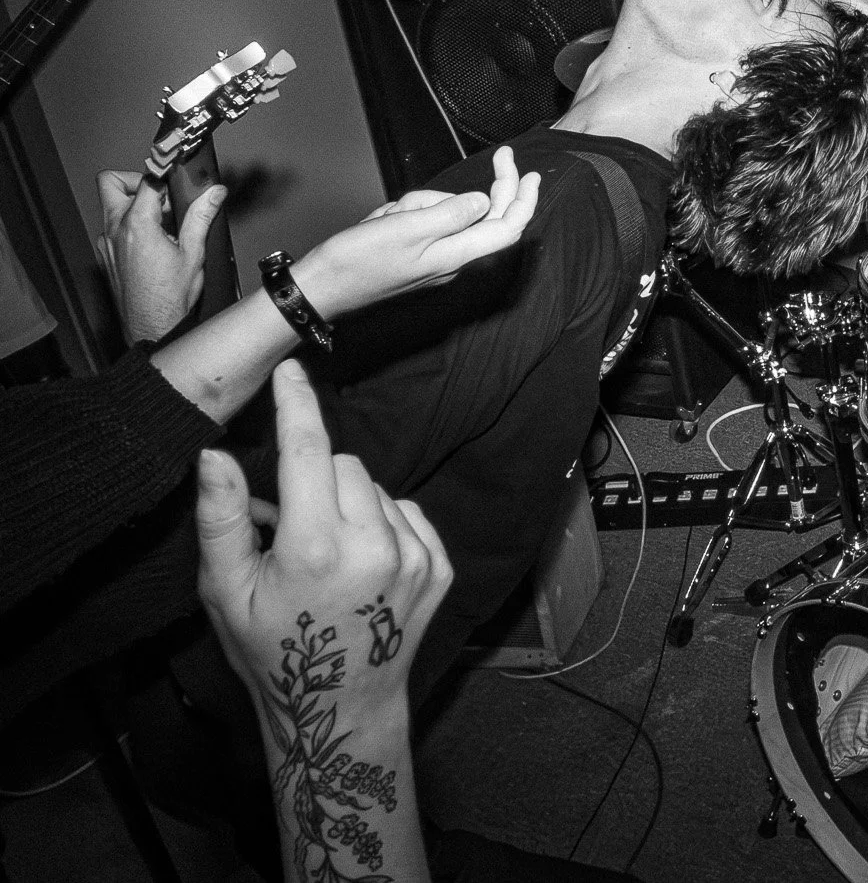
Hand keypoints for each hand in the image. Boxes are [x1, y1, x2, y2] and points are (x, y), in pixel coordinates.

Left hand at [96, 169, 225, 343]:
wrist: (150, 327)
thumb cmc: (170, 297)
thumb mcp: (193, 253)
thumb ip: (201, 217)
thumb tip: (214, 193)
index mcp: (137, 224)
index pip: (147, 181)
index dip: (164, 174)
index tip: (177, 172)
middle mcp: (115, 229)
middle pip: (111, 183)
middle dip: (135, 180)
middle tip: (160, 193)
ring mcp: (106, 243)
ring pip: (111, 206)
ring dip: (133, 204)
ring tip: (163, 223)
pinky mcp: (106, 255)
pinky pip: (112, 228)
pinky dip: (130, 225)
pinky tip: (153, 243)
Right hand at [196, 361, 451, 703]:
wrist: (341, 708)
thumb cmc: (273, 651)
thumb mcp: (225, 592)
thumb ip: (221, 517)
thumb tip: (215, 454)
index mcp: (316, 547)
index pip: (308, 450)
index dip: (297, 404)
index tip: (291, 371)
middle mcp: (375, 545)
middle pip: (342, 463)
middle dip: (314, 478)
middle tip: (292, 526)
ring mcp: (415, 556)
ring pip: (375, 486)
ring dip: (348, 502)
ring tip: (327, 553)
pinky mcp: (440, 566)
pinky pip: (407, 512)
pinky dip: (383, 523)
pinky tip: (361, 562)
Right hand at [292, 146, 539, 318]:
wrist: (319, 289)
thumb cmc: (357, 262)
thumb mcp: (405, 229)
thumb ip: (449, 214)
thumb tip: (483, 201)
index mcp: (456, 256)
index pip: (507, 227)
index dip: (522, 199)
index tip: (528, 172)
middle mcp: (452, 260)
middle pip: (481, 215)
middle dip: (467, 192)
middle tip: (488, 161)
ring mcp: (432, 259)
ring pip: (442, 212)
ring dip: (416, 205)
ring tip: (386, 220)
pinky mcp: (414, 255)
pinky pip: (418, 222)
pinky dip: (401, 215)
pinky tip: (379, 224)